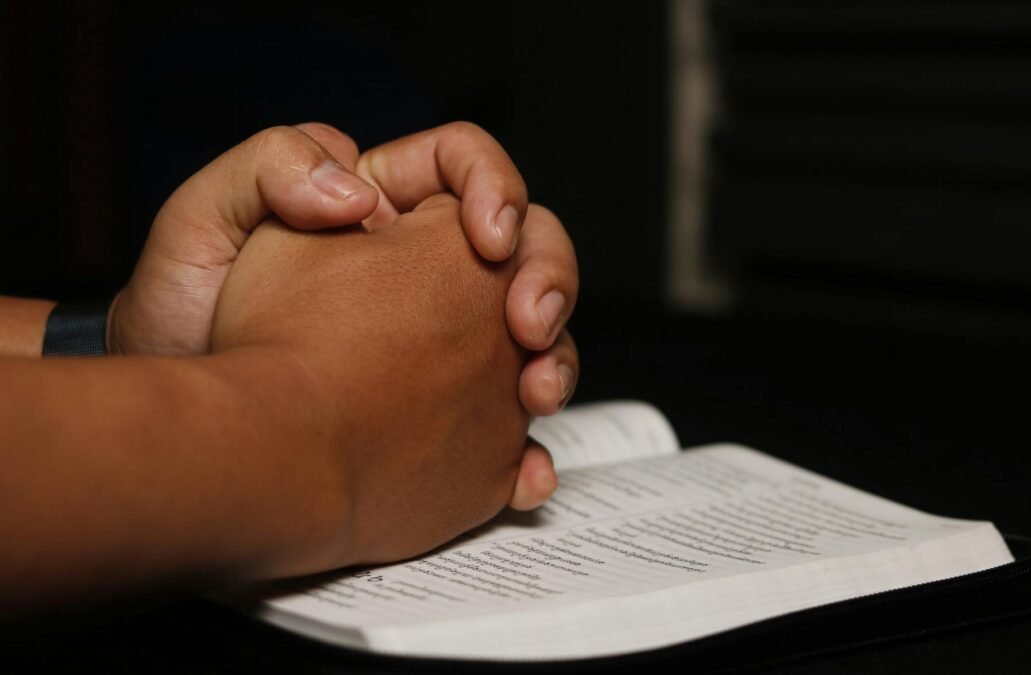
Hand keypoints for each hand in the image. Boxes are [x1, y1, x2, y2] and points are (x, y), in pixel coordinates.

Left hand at [110, 122, 577, 509]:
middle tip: (528, 326)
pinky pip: (507, 430)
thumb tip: (363, 197)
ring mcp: (443, 351)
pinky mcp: (445, 419)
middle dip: (551, 280)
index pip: (466, 169)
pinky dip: (529, 453)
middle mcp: (425, 275)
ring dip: (557, 362)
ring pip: (535, 338)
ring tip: (535, 396)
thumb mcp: (204, 218)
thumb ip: (273, 167)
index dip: (497, 189)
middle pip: (528, 249)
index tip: (488, 239)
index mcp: (381, 210)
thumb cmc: (180, 313)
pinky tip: (525, 472)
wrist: (180, 417)